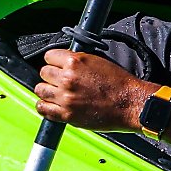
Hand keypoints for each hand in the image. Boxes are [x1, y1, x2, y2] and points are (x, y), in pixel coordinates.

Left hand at [33, 49, 153, 131]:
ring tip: (55, 93)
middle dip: (51, 75)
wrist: (129, 103)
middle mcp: (67, 79)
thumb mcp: (97, 61)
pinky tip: (51, 105)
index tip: (56, 65)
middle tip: (59, 80)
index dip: (53, 61)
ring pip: (40, 90)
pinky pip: (43, 109)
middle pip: (43, 73)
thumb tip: (64, 62)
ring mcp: (65, 98)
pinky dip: (44, 107)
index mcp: (75, 62)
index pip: (49, 56)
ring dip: (47, 90)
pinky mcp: (67, 114)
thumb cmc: (119, 83)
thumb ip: (77, 61)